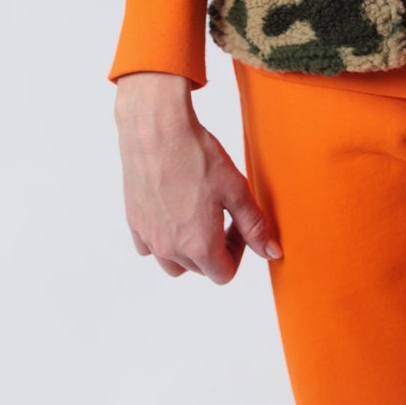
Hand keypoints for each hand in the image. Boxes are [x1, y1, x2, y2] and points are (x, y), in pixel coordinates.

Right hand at [114, 71, 281, 282]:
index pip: (224, 274)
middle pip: (200, 268)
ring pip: (173, 264)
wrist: (156, 130)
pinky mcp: (134, 222)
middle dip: (216, 248)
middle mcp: (171, 249)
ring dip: (189, 250)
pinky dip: (162, 240)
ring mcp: (149, 237)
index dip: (238, 251)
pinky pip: (148, 248)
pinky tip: (172, 212)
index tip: (237, 224)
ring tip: (197, 216)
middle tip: (222, 213)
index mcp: (199, 245)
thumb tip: (271, 252)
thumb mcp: (236, 189)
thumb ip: (255, 225)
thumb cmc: (197, 156)